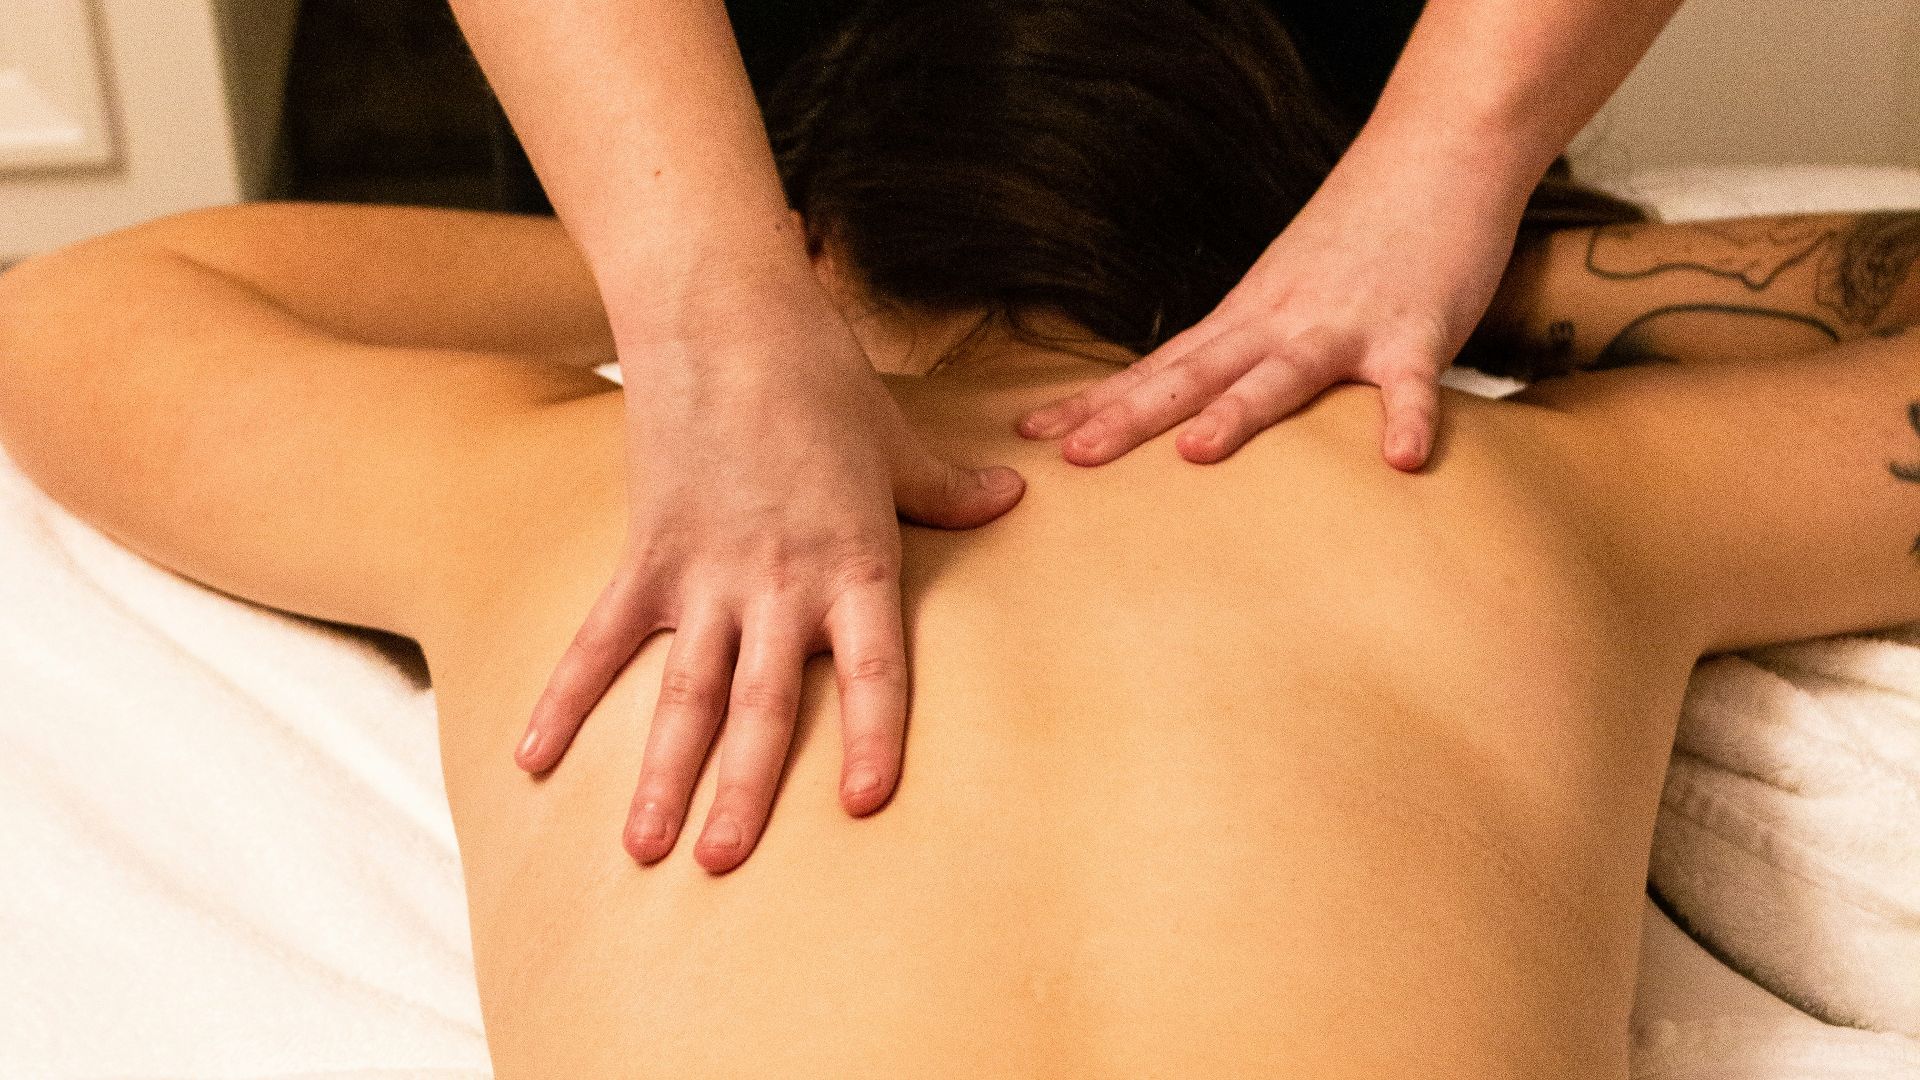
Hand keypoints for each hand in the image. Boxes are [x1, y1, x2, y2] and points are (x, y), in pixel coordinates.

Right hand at [514, 276, 1023, 872]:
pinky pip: (600, 639)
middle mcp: (778, 582)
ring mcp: (704, 573)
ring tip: (643, 848)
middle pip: (762, 702)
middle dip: (744, 788)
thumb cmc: (821, 380)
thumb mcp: (899, 442)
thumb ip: (949, 490)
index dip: (869, 735)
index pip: (872, 667)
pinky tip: (534, 758)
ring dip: (660, 770)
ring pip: (682, 689)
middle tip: (724, 864)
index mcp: (853, 561)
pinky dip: (565, 698)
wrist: (724, 316)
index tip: (861, 803)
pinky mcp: (645, 554)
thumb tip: (1010, 498)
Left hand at [1018, 133, 1530, 471]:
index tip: (1033, 433)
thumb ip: (1245, 346)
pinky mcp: (1416, 331)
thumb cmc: (1360, 233)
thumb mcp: (1283, 288)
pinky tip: (1401, 460)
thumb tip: (1198, 404)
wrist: (1437, 149)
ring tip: (1196, 453)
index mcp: (1244, 316)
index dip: (1097, 402)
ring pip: (1283, 374)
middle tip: (1073, 457)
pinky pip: (1411, 383)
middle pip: (1193, 375)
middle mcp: (1279, 320)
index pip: (1157, 367)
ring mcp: (1345, 324)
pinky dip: (1406, 418)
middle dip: (1131, 418)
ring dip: (1240, 412)